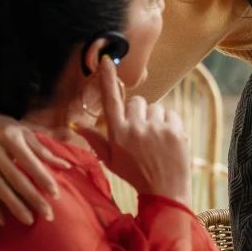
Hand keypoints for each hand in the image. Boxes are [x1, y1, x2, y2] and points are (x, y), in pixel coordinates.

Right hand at [0, 99, 70, 226]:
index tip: (56, 194)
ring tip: (29, 220)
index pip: (29, 162)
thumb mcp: (24, 132)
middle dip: (32, 198)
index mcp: (10, 138)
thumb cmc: (4, 127)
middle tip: (47, 214)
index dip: (43, 178)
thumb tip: (66, 166)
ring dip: (14, 206)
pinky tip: (3, 220)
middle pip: (15, 179)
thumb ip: (43, 150)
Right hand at [76, 57, 190, 205]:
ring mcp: (156, 128)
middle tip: (140, 131)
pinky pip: (170, 113)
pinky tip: (166, 139)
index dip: (107, 79)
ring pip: (155, 107)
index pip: (110, 100)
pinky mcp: (175, 130)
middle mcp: (136, 128)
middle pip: (136, 101)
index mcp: (117, 134)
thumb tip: (76, 125)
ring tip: (154, 139)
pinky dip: (169, 123)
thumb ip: (95, 140)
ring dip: (154, 118)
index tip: (106, 60)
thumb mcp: (110, 160)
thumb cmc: (135, 175)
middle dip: (138, 112)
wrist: (165, 190)